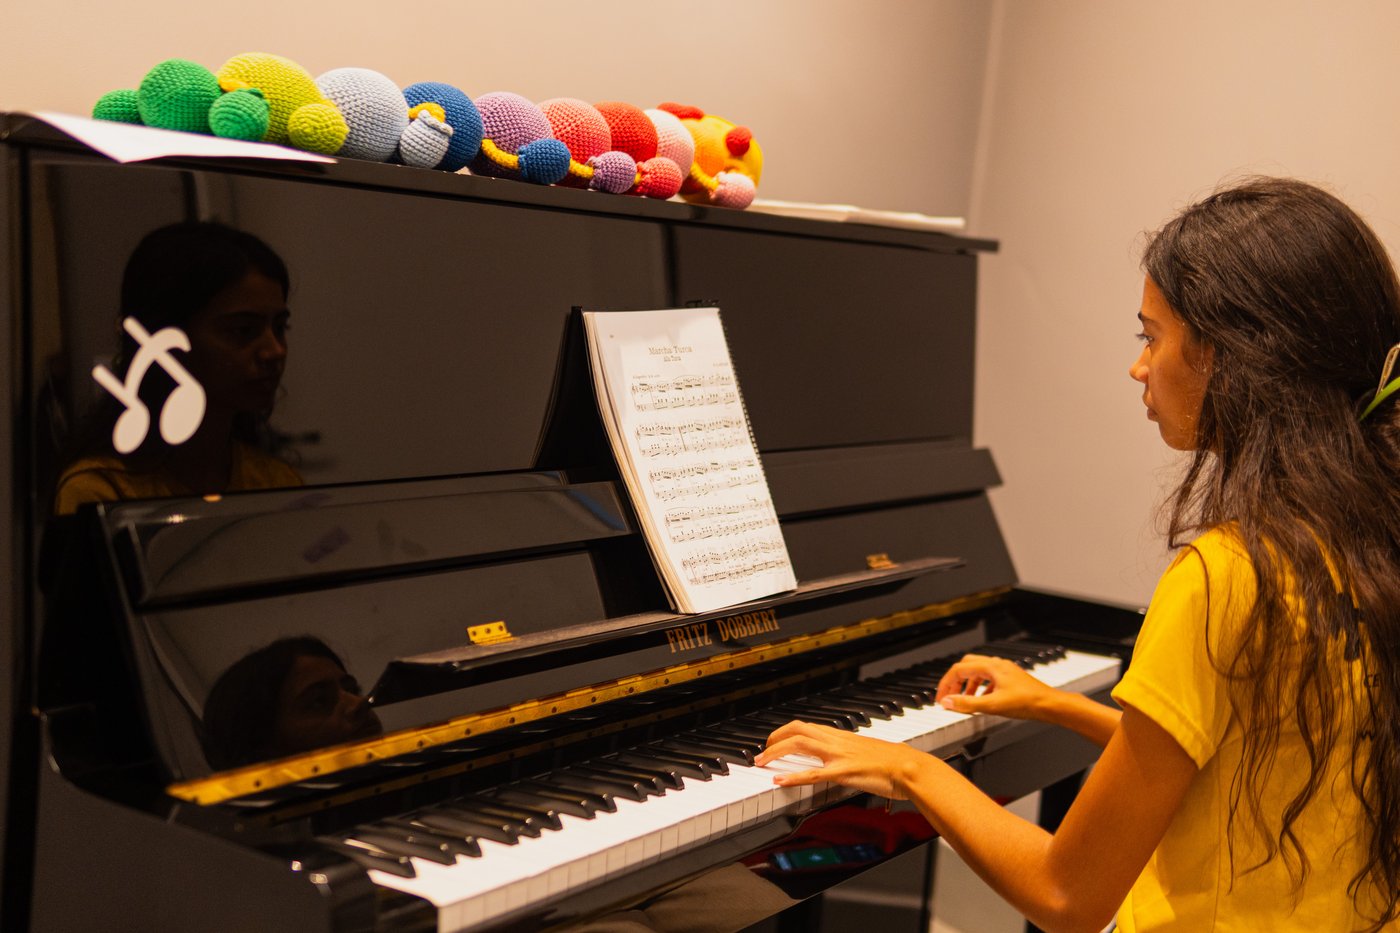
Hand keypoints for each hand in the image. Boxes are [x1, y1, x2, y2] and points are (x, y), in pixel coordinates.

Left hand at [755, 720, 929, 797]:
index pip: (807, 727)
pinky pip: (813, 773)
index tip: (775, 741)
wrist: (911, 768)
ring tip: (761, 762)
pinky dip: (793, 776)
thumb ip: (851, 755)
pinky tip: (779, 780)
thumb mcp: (867, 754)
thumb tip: (841, 763)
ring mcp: (839, 755)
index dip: (786, 732)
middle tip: (762, 752)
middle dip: (774, 738)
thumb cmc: (895, 764)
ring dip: (775, 753)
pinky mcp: (843, 772)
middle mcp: (837, 741)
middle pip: (797, 730)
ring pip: (798, 745)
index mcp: (842, 736)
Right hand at [933, 654, 1056, 720]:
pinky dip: (980, 687)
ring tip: (964, 700)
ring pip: (978, 672)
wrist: (1051, 705)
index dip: (945, 684)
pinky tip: (983, 700)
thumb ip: (967, 704)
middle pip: (966, 666)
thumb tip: (947, 702)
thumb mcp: (992, 705)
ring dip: (967, 685)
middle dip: (955, 681)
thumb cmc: (1027, 702)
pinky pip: (989, 678)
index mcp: (990, 667)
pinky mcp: (1011, 678)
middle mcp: (996, 665)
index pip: (958, 670)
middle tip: (949, 695)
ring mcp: (1004, 670)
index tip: (940, 698)